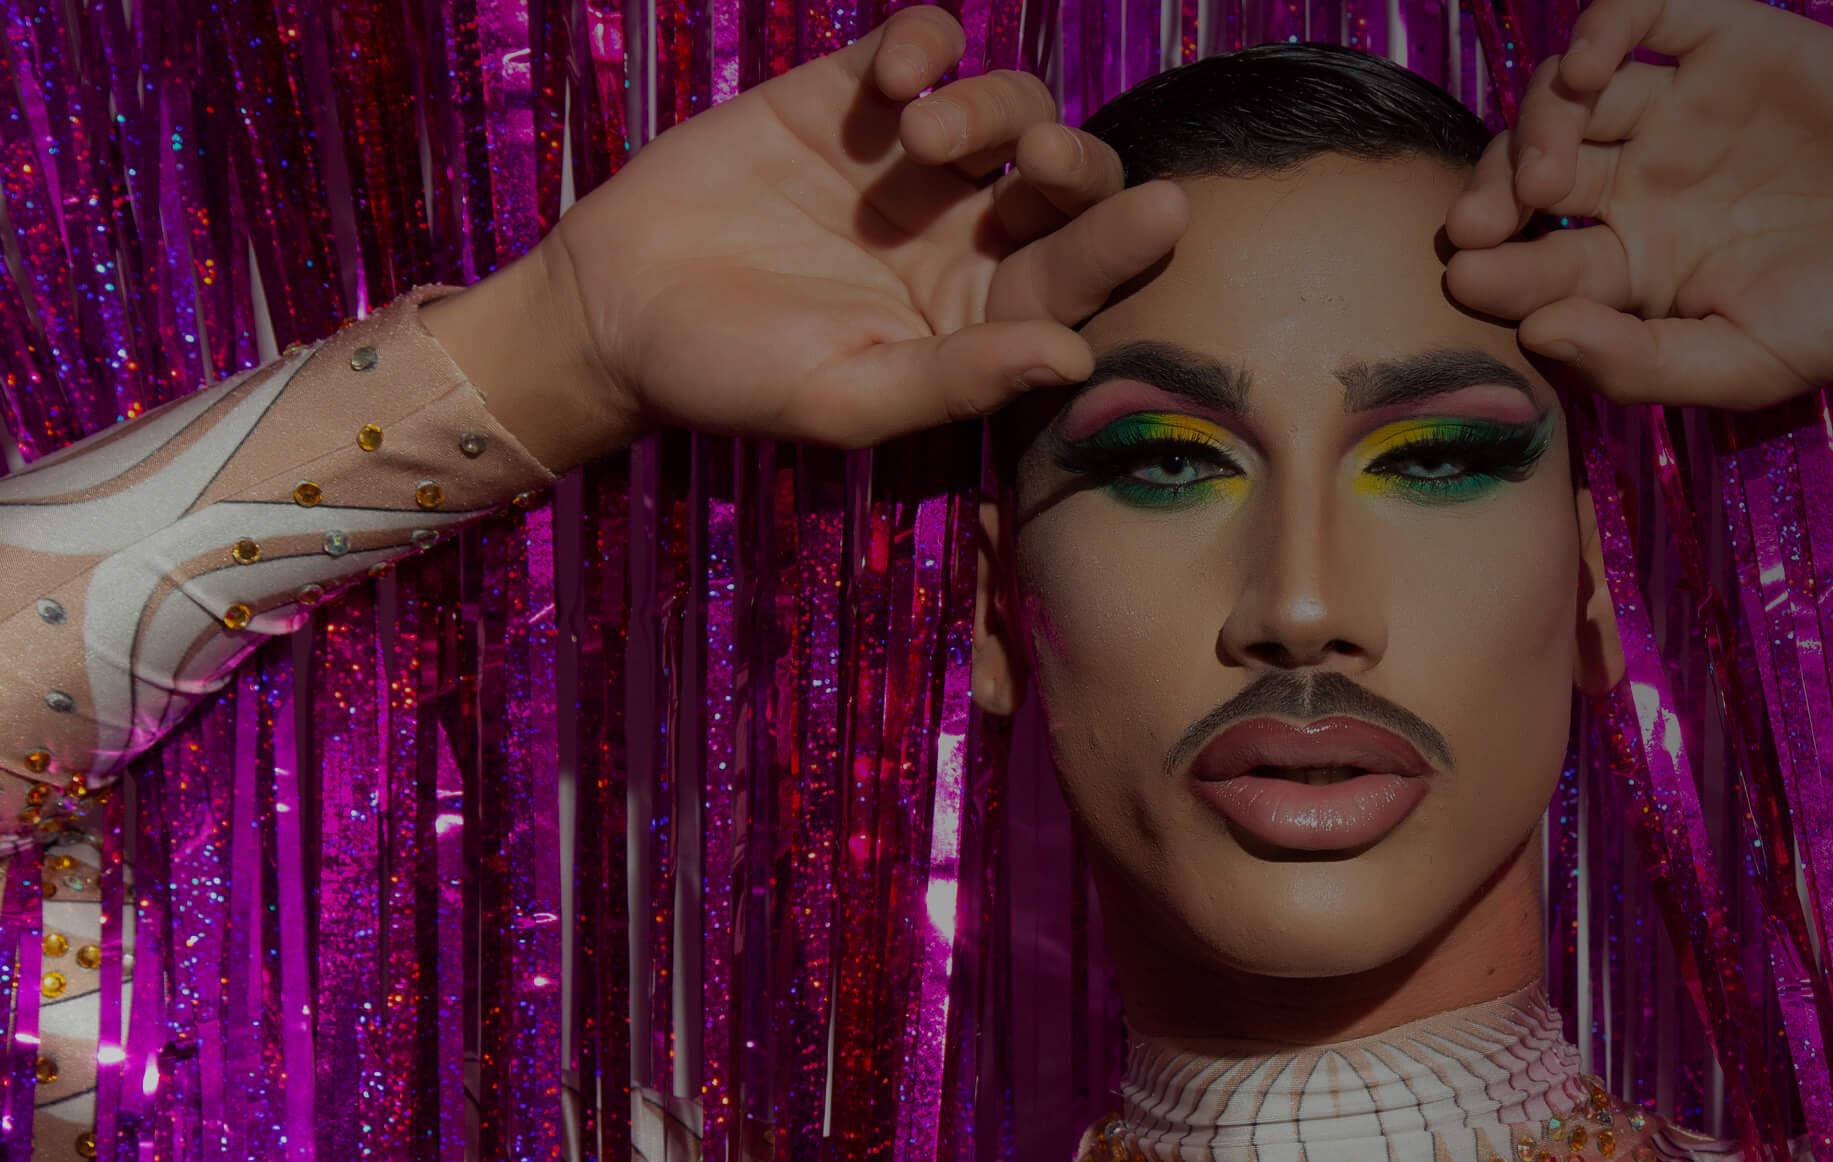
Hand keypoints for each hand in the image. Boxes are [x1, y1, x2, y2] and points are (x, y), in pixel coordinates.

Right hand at [423, 5, 1187, 469]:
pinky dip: (926, 40)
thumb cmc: (735, 380)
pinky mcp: (848, 98)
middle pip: (1065, 178)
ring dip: (988, 103)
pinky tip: (897, 69)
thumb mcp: (847, 398)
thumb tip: (1073, 355)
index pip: (1077, 275)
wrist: (616, 314)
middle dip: (1073, 158)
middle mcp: (967, 235)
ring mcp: (913, 164)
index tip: (1165, 212)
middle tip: (1036, 160)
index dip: (1123, 243)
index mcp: (985, 317)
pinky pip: (919, 45)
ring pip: (1005, 105)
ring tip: (918, 131)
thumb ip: (960, 380)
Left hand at [1441, 0, 1832, 410]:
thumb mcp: (1746, 367)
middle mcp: (1645, 182)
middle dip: (1490, 193)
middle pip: (1533, 169)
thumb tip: (1538, 334)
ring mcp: (1683, 109)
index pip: (1537, 261)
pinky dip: (1603, 28)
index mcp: (1636, 266)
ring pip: (1573, 93)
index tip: (1468, 280)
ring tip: (1544, 172)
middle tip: (1476, 225)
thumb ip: (1637, 362)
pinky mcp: (1730, 45)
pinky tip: (1589, 71)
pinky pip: (1645, 15)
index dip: (1494, 270)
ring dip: (1537, 120)